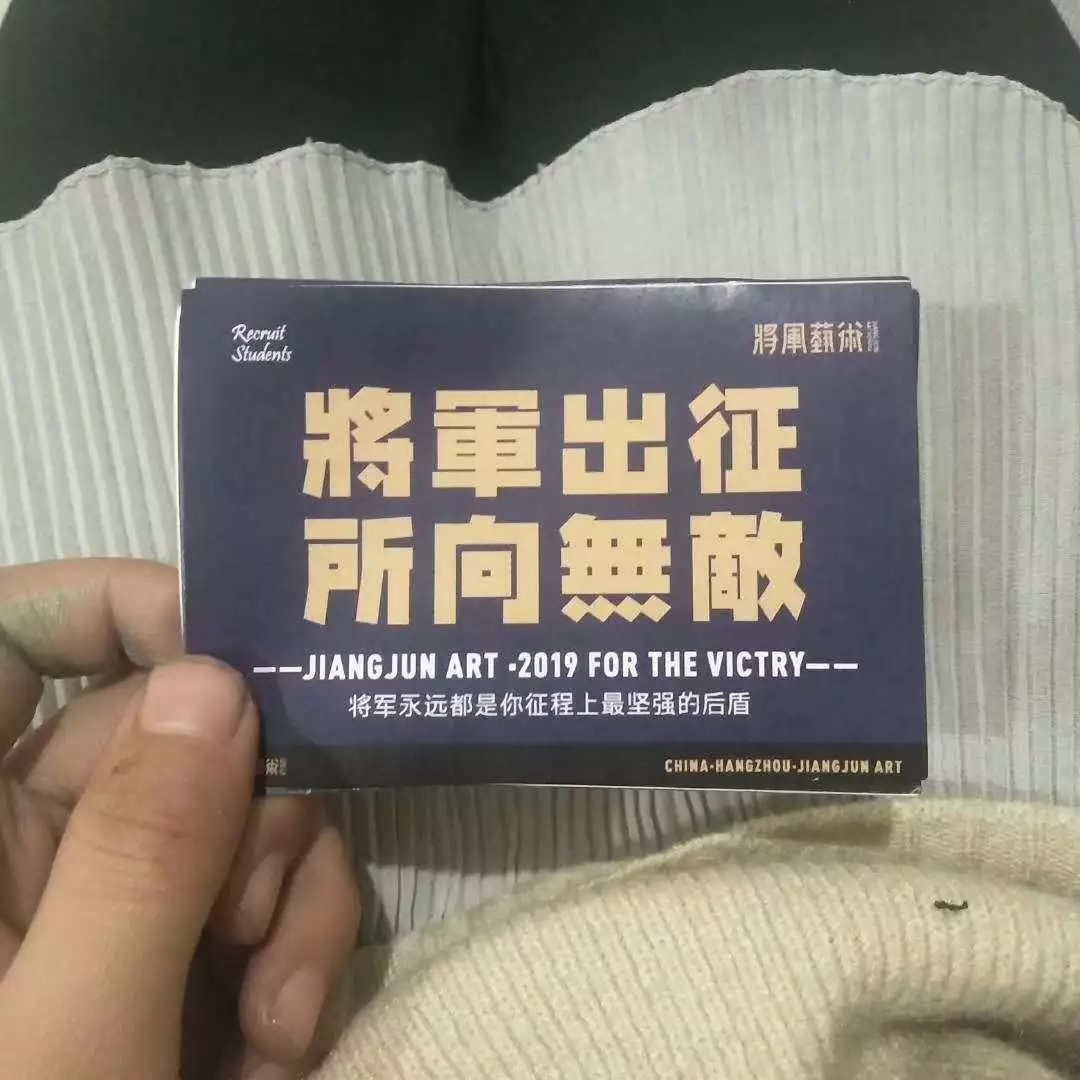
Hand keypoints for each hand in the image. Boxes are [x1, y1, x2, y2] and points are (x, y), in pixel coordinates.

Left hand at [0, 559, 359, 1078]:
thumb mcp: (63, 1043)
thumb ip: (137, 854)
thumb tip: (217, 681)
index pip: (4, 637)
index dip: (108, 603)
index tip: (229, 646)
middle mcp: (26, 845)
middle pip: (167, 725)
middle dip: (246, 800)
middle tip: (257, 904)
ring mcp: (110, 902)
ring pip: (239, 809)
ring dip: (285, 895)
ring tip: (275, 1008)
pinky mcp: (178, 955)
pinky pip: (267, 892)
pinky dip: (294, 951)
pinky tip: (280, 1039)